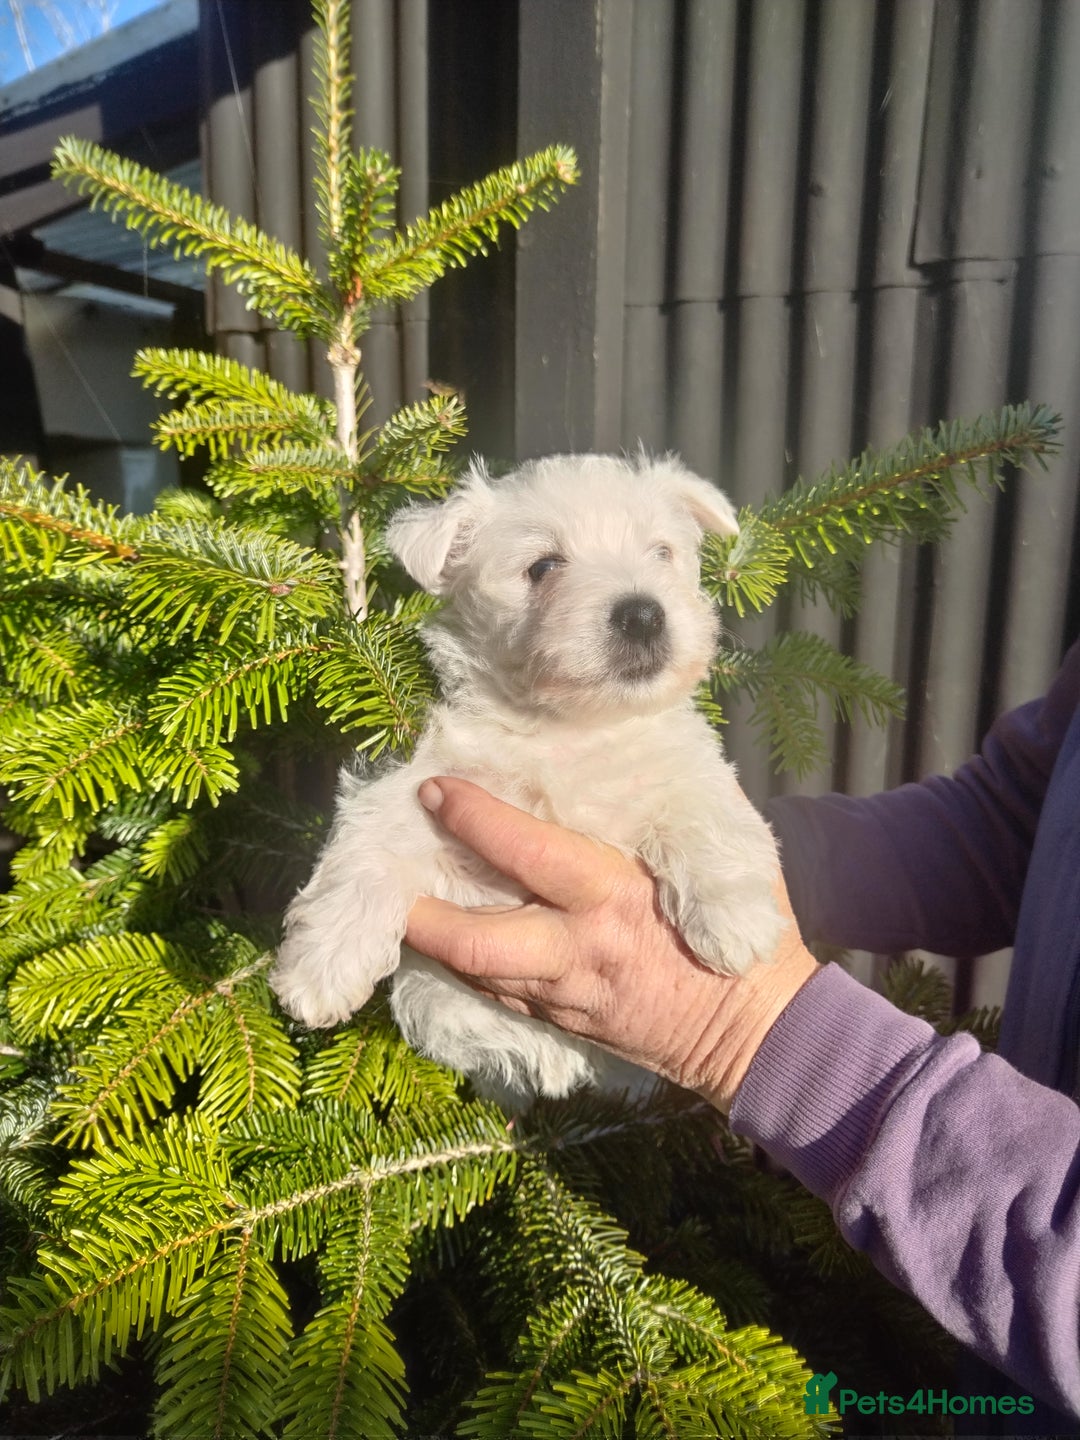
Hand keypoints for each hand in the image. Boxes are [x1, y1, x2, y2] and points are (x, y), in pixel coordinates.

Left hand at [404, 777, 818, 1110]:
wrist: (760, 1034)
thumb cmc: (745, 937)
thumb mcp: (722, 862)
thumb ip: (667, 823)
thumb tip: (620, 774)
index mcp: (614, 897)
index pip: (527, 852)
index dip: (474, 819)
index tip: (435, 788)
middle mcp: (576, 950)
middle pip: (475, 939)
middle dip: (423, 909)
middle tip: (386, 872)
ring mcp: (565, 997)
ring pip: (478, 973)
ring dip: (434, 940)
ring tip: (399, 903)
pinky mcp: (564, 1025)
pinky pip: (500, 996)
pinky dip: (468, 968)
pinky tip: (447, 944)